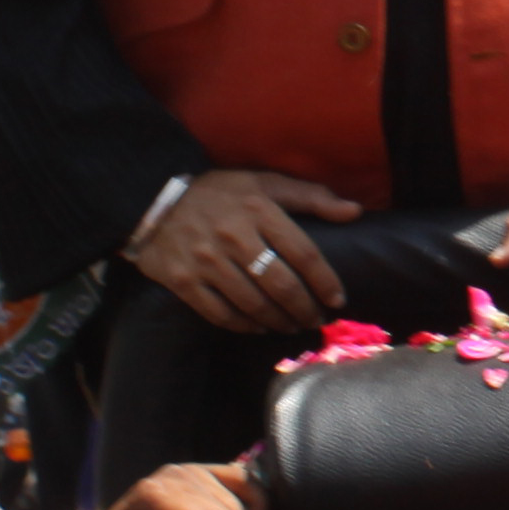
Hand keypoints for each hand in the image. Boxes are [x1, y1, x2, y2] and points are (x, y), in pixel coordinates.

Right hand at [131, 167, 362, 332]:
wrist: (154, 199)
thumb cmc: (219, 192)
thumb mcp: (263, 182)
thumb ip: (309, 196)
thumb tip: (354, 211)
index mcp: (257, 209)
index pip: (303, 252)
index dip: (325, 280)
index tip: (337, 299)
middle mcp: (233, 235)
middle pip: (281, 285)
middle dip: (304, 309)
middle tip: (315, 320)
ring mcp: (206, 261)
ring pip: (253, 304)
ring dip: (279, 321)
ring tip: (291, 325)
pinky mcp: (184, 281)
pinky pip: (221, 314)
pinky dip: (245, 326)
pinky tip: (259, 327)